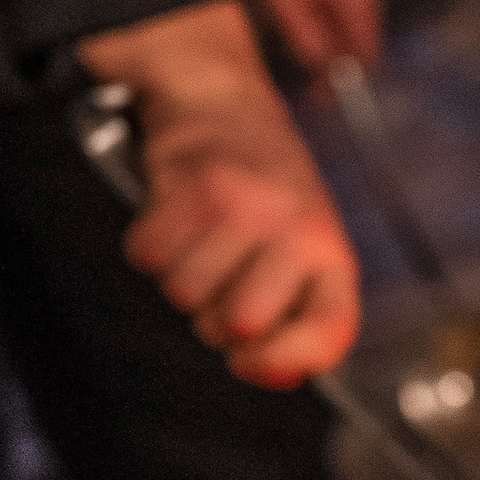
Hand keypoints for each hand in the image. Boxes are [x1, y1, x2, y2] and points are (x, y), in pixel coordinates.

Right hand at [75, 0, 360, 385]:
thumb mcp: (304, 249)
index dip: (286, 362)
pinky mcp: (190, 187)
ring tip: (201, 245)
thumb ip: (297, 315)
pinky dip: (150, 248)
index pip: (328, 331)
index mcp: (331, 252)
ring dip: (180, 281)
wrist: (224, 103)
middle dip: (214, 319)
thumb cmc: (268, 189)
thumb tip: (274, 376)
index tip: (252, 362)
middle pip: (237, 325)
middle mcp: (294, 229)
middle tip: (222, 282)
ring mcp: (243, 208)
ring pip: (185, 294)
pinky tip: (174, 222)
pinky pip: (149, 257)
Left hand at [225, 0, 384, 70]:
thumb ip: (307, 42)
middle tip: (311, 81)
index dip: (347, 82)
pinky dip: (331, 18)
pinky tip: (305, 19)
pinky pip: (347, 2)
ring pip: (354, 21)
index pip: (367, 56)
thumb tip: (321, 68)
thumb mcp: (284, 4)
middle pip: (363, 40)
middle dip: (339, 63)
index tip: (323, 96)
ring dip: (333, 40)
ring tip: (303, 50)